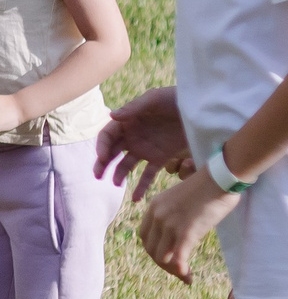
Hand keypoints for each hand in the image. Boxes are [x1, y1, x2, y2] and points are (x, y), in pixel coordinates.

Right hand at [96, 85, 189, 199]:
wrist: (200, 109)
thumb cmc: (175, 99)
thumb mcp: (154, 99)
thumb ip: (134, 108)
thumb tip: (112, 116)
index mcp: (127, 122)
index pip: (107, 136)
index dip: (101, 147)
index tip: (102, 158)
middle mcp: (133, 137)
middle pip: (112, 152)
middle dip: (102, 164)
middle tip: (98, 175)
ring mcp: (146, 149)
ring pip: (126, 165)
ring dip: (119, 175)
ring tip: (116, 184)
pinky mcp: (160, 158)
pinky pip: (148, 175)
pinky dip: (141, 187)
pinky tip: (136, 199)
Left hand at [138, 168, 238, 280]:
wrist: (221, 178)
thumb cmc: (207, 187)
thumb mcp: (180, 199)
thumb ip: (173, 214)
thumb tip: (178, 234)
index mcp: (153, 207)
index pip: (145, 236)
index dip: (153, 251)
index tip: (167, 258)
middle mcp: (157, 216)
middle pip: (151, 249)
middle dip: (162, 264)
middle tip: (178, 271)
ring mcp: (170, 224)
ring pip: (162, 257)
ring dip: (172, 271)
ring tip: (185, 276)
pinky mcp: (186, 232)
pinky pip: (178, 259)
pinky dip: (181, 271)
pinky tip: (188, 277)